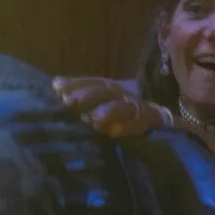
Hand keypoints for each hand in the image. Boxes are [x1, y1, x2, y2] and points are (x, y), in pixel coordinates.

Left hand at [52, 76, 171, 137]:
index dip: (75, 82)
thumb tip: (56, 86)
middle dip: (87, 94)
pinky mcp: (148, 120)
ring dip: (108, 110)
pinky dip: (126, 128)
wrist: (159, 116)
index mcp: (112, 87)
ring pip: (122, 106)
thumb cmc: (124, 110)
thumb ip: (83, 96)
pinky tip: (114, 133)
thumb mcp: (104, 100)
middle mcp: (123, 93)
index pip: (92, 81)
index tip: (56, 85)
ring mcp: (136, 107)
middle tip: (67, 101)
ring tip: (92, 118)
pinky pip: (138, 124)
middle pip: (105, 90)